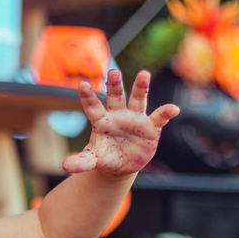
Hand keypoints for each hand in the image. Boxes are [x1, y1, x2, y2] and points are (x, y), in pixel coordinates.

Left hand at [63, 69, 178, 177]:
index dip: (87, 96)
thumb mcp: (93, 159)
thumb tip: (65, 166)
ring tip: (144, 74)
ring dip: (140, 87)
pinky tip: (173, 109)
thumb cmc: (105, 157)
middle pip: (116, 97)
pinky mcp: (151, 127)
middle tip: (113, 71)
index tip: (81, 84)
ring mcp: (135, 118)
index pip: (93, 107)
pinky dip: (166, 113)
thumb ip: (81, 161)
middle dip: (114, 85)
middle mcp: (118, 115)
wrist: (123, 164)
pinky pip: (159, 117)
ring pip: (138, 99)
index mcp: (101, 121)